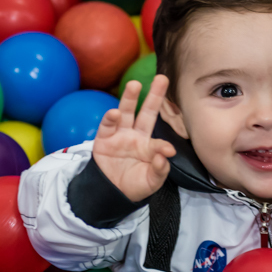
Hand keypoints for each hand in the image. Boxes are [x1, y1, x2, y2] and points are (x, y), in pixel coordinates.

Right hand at [92, 75, 176, 202]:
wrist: (110, 193)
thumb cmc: (134, 186)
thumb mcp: (151, 182)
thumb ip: (160, 170)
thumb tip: (166, 154)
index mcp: (148, 146)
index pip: (158, 141)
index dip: (163, 146)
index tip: (168, 151)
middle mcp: (135, 135)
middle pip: (146, 112)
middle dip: (154, 95)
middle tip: (162, 78)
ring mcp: (119, 135)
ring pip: (126, 112)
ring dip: (130, 98)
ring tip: (134, 85)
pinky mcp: (103, 138)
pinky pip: (107, 125)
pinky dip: (110, 118)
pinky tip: (115, 113)